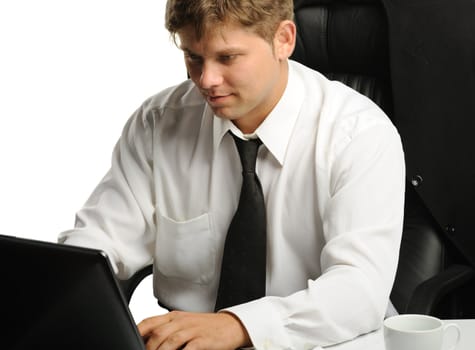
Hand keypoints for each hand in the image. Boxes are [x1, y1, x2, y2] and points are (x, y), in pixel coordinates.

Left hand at [137, 310, 251, 349]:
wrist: (231, 326)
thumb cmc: (206, 327)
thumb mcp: (184, 324)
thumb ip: (166, 330)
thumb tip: (147, 340)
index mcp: (173, 317)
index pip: (148, 322)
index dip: (137, 332)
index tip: (129, 342)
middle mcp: (180, 322)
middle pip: (156, 335)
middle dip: (147, 348)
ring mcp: (192, 331)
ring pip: (168, 342)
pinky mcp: (203, 340)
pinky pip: (188, 349)